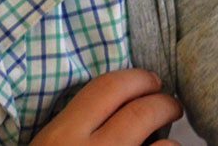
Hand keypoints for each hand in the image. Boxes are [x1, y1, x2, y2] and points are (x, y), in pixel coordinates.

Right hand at [30, 68, 182, 144]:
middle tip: (171, 105)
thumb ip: (72, 127)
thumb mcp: (46, 145)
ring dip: (170, 140)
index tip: (150, 80)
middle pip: (143, 112)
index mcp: (62, 136)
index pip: (108, 88)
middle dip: (163, 102)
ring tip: (168, 140)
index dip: (138, 79)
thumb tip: (113, 107)